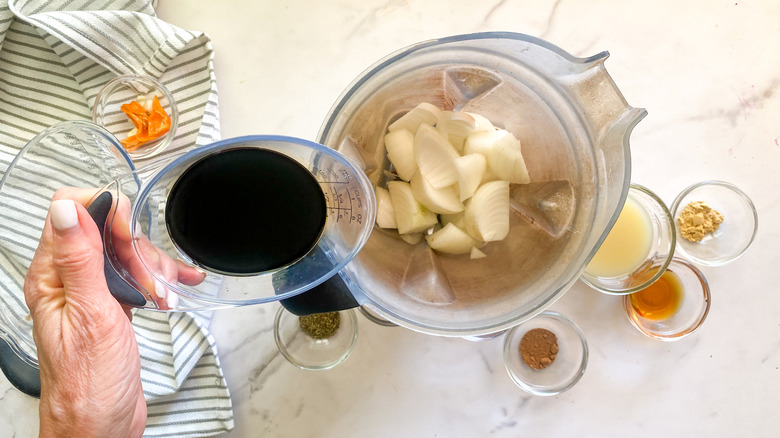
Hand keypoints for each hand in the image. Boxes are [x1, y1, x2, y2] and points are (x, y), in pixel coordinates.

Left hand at [24, 193, 145, 437]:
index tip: (129, 234)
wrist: (101, 425)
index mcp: (50, 276)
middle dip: (135, 246)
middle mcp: (67, 280)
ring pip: (124, 253)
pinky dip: (159, 278)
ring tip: (163, 292)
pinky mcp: (111, 305)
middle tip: (147, 277)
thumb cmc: (88, 385)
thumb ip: (80, 260)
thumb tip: (68, 210)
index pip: (68, 211)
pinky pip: (135, 276)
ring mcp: (90, 292)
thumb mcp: (90, 315)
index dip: (104, 211)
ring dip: (152, 266)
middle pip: (103, 229)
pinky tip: (177, 285)